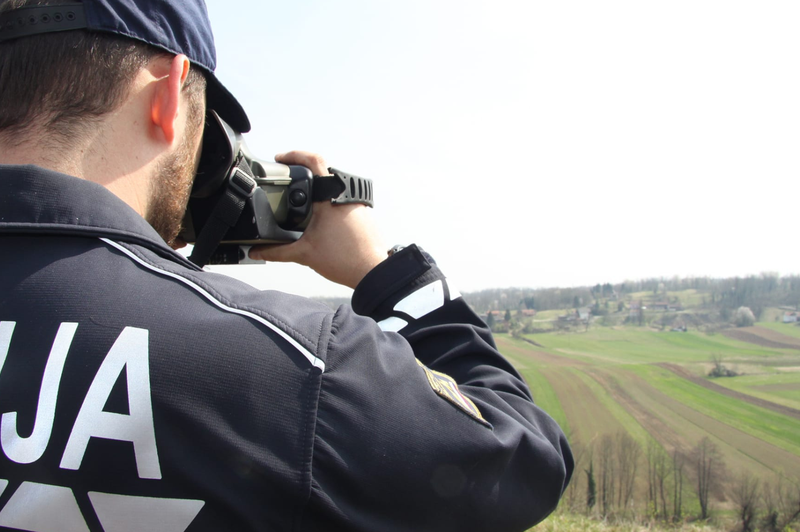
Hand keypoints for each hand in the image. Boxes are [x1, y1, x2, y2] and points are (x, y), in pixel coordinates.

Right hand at [248, 151, 386, 288]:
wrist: (373, 272)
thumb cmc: (346, 261)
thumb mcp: (305, 254)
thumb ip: (277, 252)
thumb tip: (257, 251)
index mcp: (331, 198)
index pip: (314, 161)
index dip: (295, 155)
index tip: (281, 159)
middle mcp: (346, 196)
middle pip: (323, 171)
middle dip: (303, 173)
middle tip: (287, 176)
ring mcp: (357, 203)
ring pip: (334, 185)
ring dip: (318, 189)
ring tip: (301, 198)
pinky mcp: (364, 212)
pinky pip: (343, 199)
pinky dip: (329, 202)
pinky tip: (320, 216)